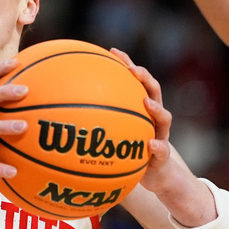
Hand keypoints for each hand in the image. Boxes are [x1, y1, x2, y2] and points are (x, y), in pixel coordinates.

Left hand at [110, 48, 175, 194]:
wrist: (156, 177)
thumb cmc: (131, 152)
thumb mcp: (116, 135)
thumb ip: (99, 122)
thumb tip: (64, 111)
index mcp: (142, 109)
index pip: (136, 81)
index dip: (127, 64)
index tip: (113, 51)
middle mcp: (154, 118)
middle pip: (154, 91)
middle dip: (145, 78)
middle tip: (133, 71)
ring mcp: (161, 135)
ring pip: (164, 118)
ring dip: (156, 109)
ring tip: (147, 103)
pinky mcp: (163, 156)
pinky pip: (162, 150)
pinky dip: (157, 147)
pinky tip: (150, 144)